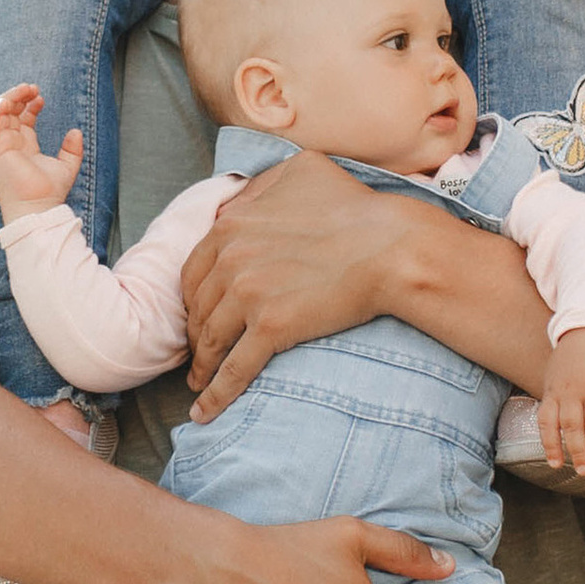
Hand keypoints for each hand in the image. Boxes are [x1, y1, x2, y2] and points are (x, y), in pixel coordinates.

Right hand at [0, 83, 84, 221]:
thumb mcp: (67, 166)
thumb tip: (77, 132)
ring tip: (24, 89)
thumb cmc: (49, 192)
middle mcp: (9, 144)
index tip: (41, 98)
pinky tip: (8, 102)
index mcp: (24, 146)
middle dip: (18, 96)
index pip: (21, 118)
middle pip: (8, 112)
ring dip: (8, 98)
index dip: (29, 104)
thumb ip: (72, 149)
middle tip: (33, 88)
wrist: (38, 207)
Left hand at [183, 151, 402, 415]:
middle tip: (200, 352)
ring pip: (211, 340)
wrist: (391, 246)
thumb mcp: (301, 171)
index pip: (195, 269)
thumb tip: (244, 197)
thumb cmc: (356, 208)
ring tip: (201, 383)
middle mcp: (231, 257)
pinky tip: (205, 412)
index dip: (193, 297)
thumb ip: (263, 184)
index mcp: (232, 223)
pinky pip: (234, 369)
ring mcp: (248, 293)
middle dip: (196, 333)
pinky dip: (216, 394)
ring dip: (203, 366)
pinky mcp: (270, 327)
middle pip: (198, 306)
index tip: (200, 314)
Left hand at [532, 327, 584, 483]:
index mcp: (555, 391)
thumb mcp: (555, 375)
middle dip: (578, 452)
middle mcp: (573, 391)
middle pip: (573, 426)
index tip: (556, 464)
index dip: (550, 444)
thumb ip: (555, 401)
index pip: (547, 422)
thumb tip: (555, 432)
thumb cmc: (575, 355)